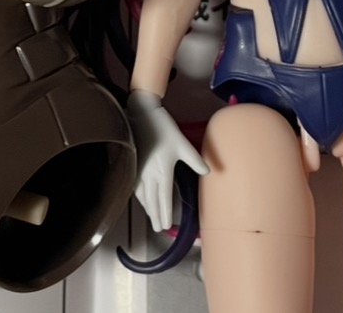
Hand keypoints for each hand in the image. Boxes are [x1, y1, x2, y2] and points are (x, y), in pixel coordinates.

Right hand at [127, 90, 208, 232]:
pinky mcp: (133, 163)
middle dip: (155, 215)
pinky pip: (135, 187)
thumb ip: (195, 159)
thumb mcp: (182, 143)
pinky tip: (140, 198)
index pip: (164, 198)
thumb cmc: (163, 128)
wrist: (142, 114)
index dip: (165, 213)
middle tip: (157, 228)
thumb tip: (208, 172)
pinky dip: (139, 196)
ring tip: (150, 216)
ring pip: (142, 195)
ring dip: (146, 208)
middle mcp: (149, 175)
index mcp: (162, 172)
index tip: (165, 225)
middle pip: (151, 200)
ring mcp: (139, 170)